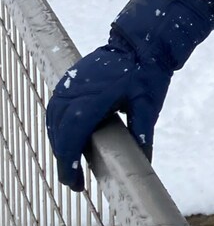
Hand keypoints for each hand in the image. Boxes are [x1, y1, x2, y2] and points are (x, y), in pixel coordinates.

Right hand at [45, 38, 171, 189]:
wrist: (138, 42)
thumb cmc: (146, 72)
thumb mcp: (148, 104)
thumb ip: (143, 133)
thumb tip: (144, 162)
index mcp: (94, 97)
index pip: (72, 134)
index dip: (69, 161)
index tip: (74, 181)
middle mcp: (75, 90)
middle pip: (59, 132)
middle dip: (64, 159)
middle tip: (74, 182)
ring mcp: (68, 84)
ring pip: (53, 121)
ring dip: (59, 144)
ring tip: (71, 166)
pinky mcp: (68, 80)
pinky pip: (55, 109)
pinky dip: (57, 129)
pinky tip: (67, 142)